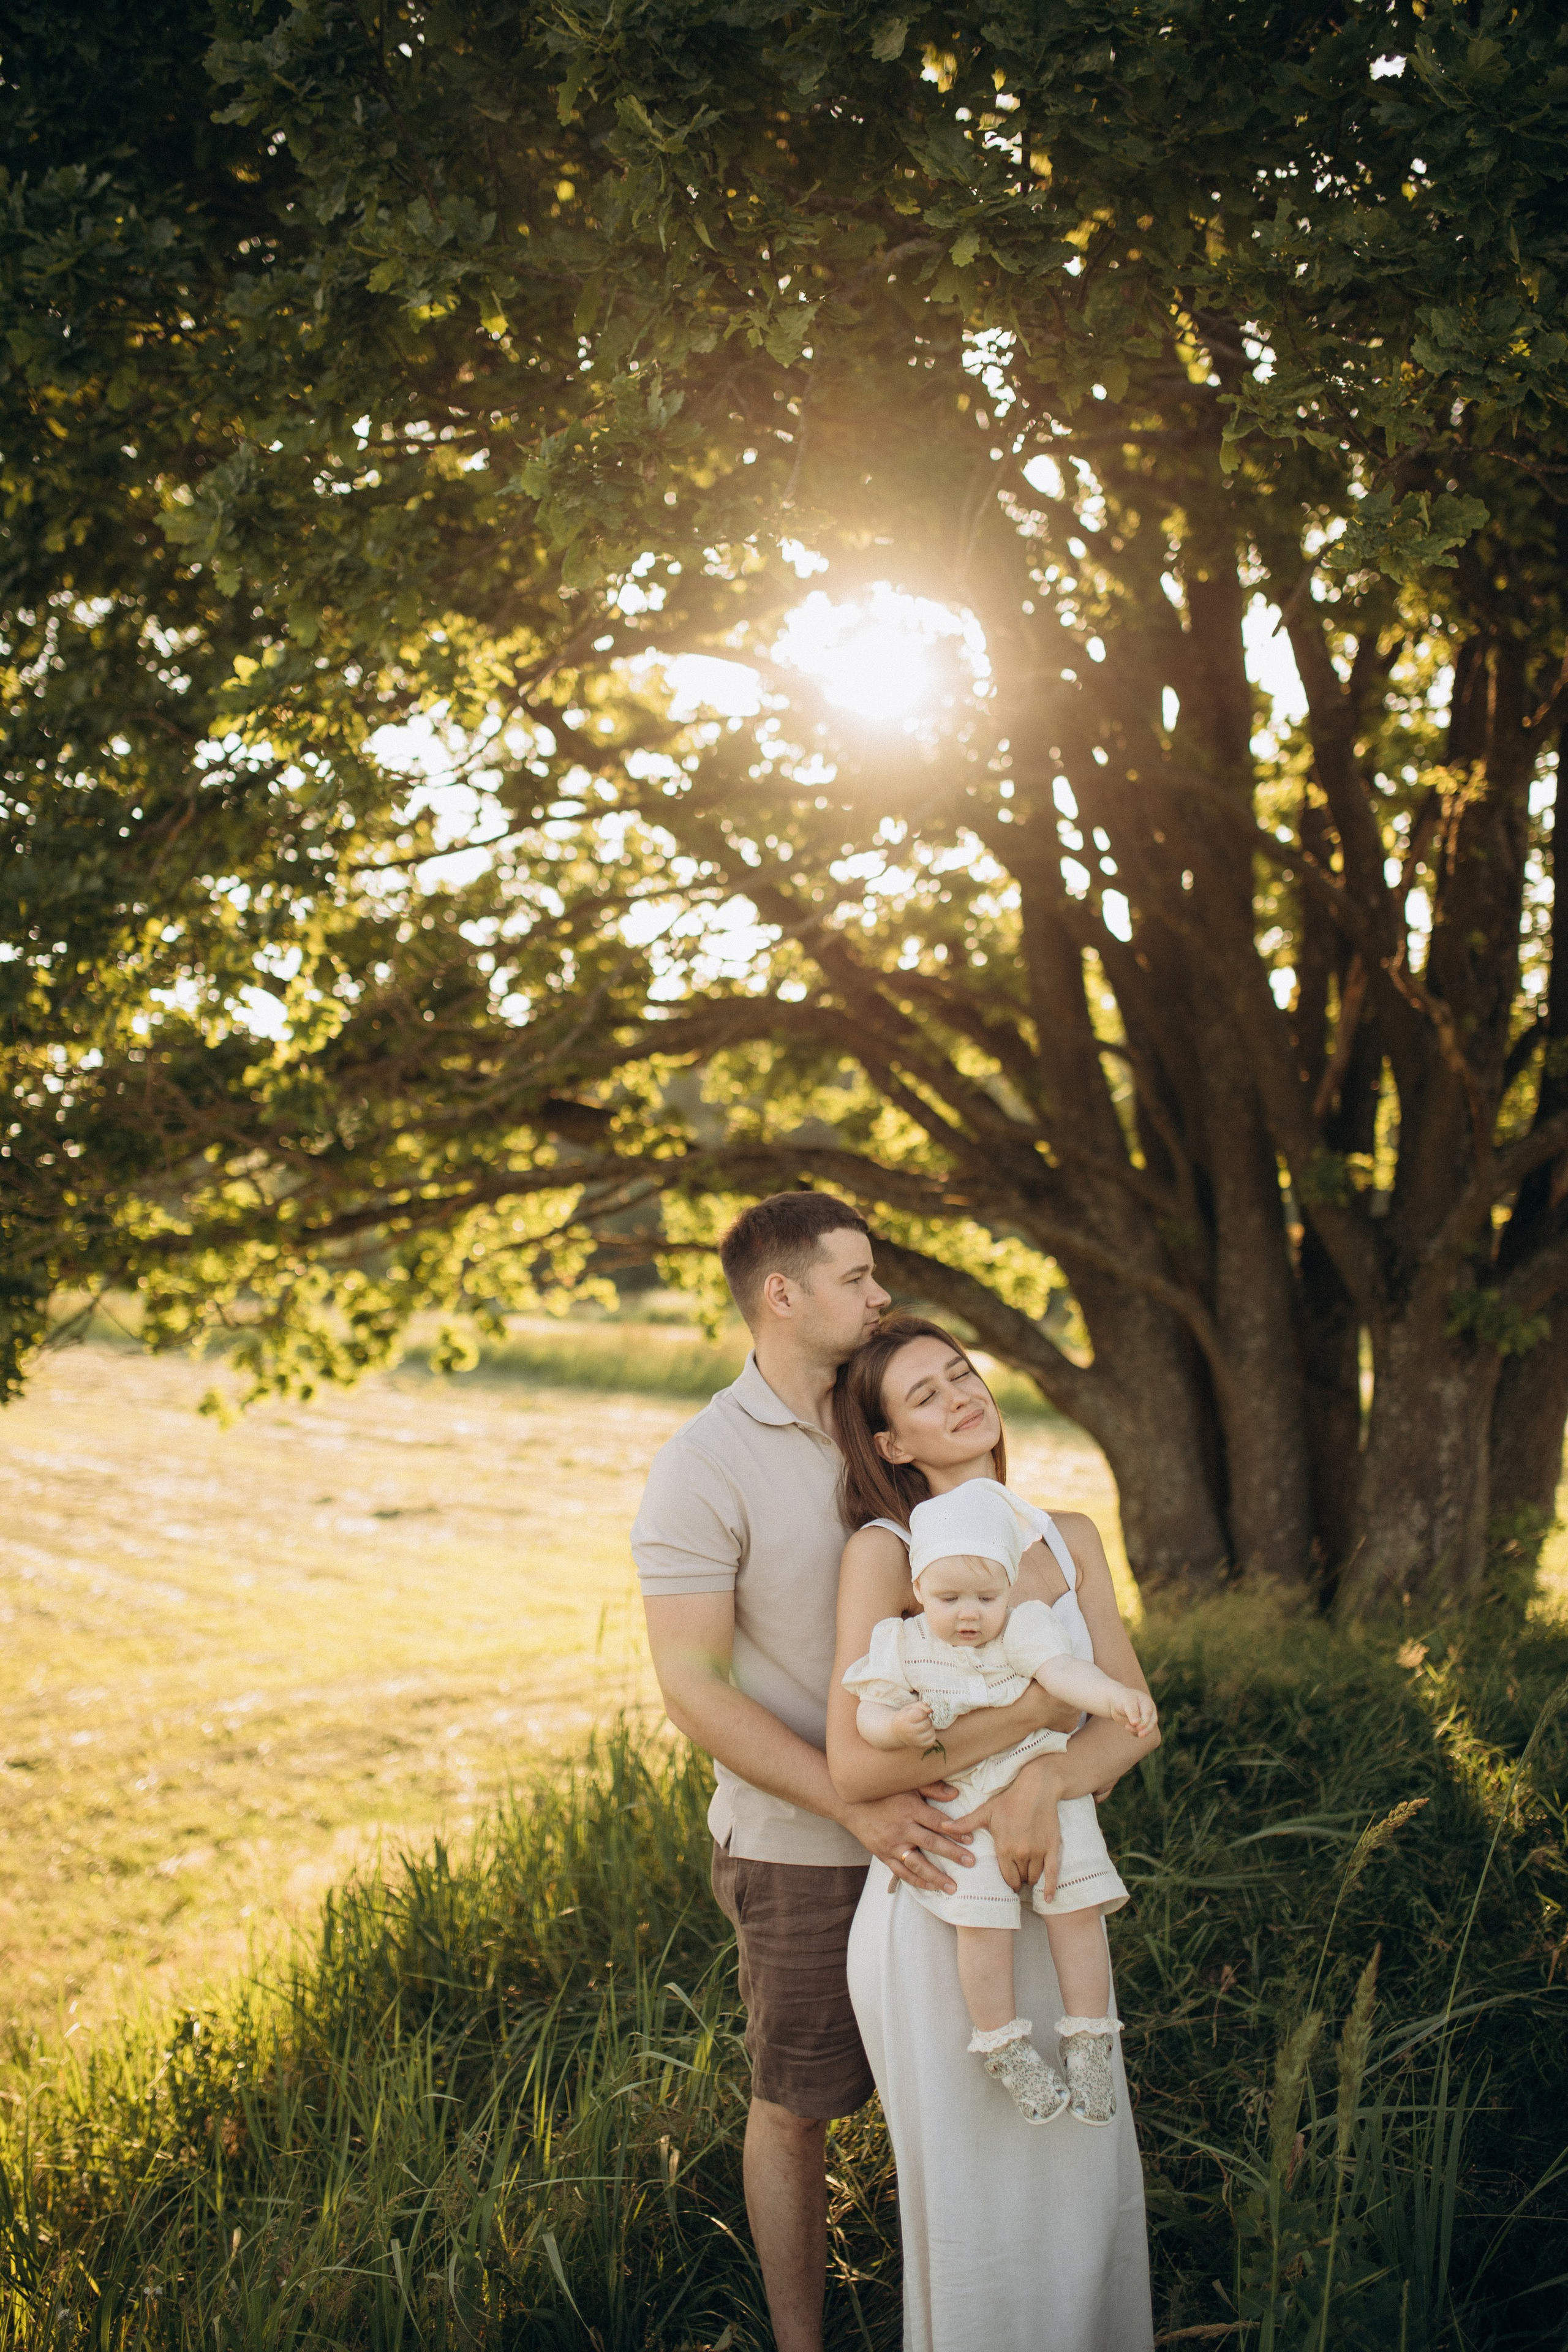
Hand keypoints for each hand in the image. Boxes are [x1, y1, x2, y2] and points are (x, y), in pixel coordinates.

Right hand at [839, 1787, 974, 1896]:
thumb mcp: (907, 1785)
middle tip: (971, 1862)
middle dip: (953, 1854)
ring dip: (936, 1876)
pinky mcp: (883, 1855)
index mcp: (909, 1808)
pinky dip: (916, 1881)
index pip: (937, 1822)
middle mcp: (902, 1828)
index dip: (955, 1830)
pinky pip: (902, 1872)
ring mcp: (892, 1844)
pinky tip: (931, 1887)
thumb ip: (931, 1788)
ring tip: (953, 1887)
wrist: (851, 1805)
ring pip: (917, 1863)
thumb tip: (955, 1794)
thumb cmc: (883, 1792)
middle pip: (931, 1843)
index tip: (971, 1839)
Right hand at [892, 1701, 936, 1749]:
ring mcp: (914, 1741)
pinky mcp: (920, 1746)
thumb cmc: (906, 1717)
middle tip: (920, 1720)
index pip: (921, 1714)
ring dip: (929, 1727)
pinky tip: (925, 1733)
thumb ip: (921, 1705)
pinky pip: (932, 1739)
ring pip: (931, 1731)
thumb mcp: (910, 1708)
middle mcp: (909, 1732)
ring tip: (922, 1726)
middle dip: (926, 1719)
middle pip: (927, 1723)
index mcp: (904, 1720)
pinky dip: (931, 1734)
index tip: (917, 1714)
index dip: (922, 1712)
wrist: (898, 1732)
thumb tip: (931, 1710)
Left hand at [948, 1754, 1066, 1900]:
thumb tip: (942, 1827)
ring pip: (1034, 1876)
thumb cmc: (1009, 1800)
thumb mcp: (985, 1811)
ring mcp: (1038, 1851)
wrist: (1037, 1788)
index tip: (1009, 1884)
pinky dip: (1050, 1887)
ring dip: (1031, 1880)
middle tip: (1019, 1880)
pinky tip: (1048, 1899)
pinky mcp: (1052, 1848)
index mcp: (1004, 1847)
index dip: (1008, 1882)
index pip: (1006, 1877)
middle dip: (1019, 1881)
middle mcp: (1021, 1853)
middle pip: (1021, 1878)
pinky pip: (1053, 1873)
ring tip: (1029, 1878)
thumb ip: (964, 1823)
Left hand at [1110, 1684, 1158, 1739]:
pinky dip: (1133, 1732)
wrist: (1117, 1701)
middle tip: (1140, 1735)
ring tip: (1126, 1726)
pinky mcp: (1138, 1726)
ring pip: (1145, 1730)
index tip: (1138, 1727)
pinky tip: (1127, 1726)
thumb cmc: (1123, 1698)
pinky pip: (1138, 1732)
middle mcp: (1149, 1713)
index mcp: (1148, 1704)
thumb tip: (1136, 1723)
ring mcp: (1144, 1720)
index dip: (1145, 1722)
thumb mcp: (1127, 1702)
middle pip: (1151, 1724)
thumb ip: (1132, 1712)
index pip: (1148, 1714)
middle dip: (1146, 1730)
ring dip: (1136, 1730)